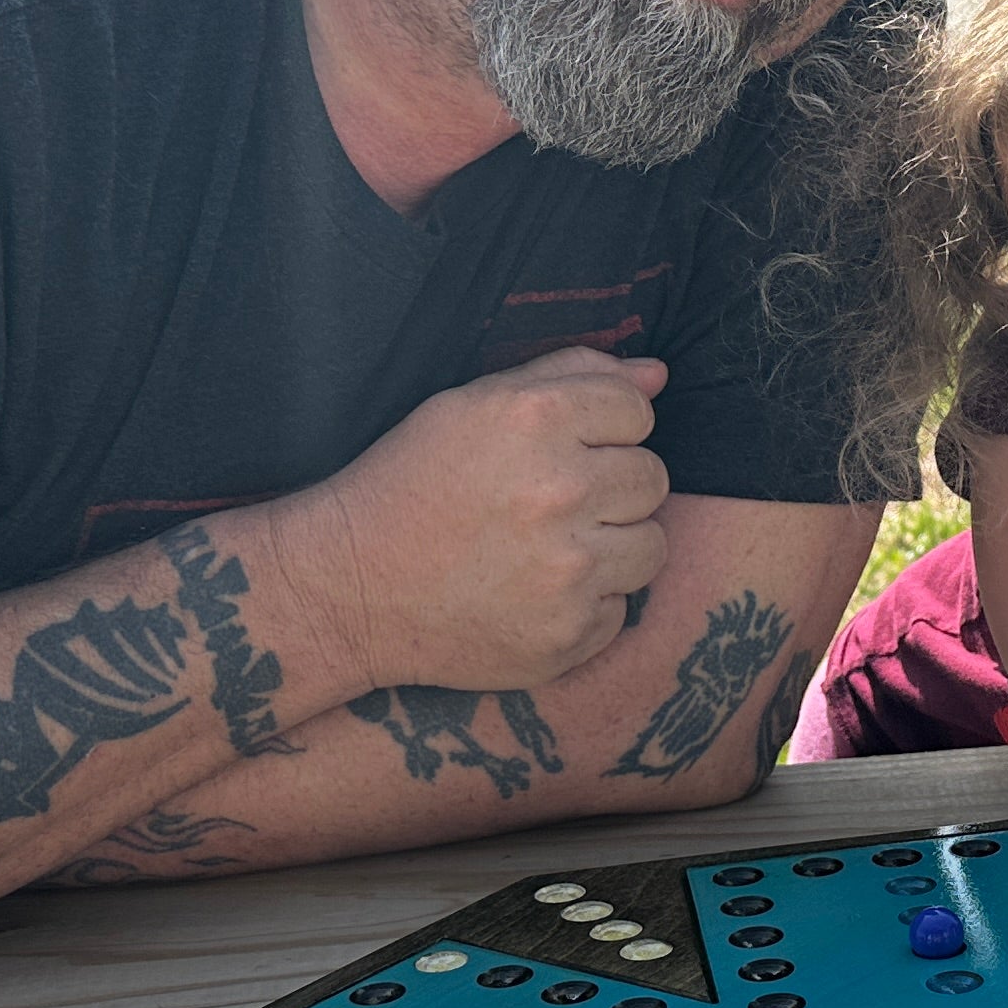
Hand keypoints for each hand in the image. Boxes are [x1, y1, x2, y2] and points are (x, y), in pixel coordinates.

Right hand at [269, 348, 670, 692]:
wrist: (350, 588)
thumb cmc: (411, 485)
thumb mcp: (474, 407)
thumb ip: (569, 376)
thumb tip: (657, 374)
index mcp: (536, 419)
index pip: (637, 411)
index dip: (603, 430)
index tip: (562, 451)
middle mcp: (560, 490)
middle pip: (651, 477)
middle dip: (611, 486)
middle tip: (549, 504)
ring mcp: (570, 569)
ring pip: (651, 545)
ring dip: (612, 546)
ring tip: (548, 550)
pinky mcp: (570, 633)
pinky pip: (620, 608)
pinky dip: (586, 604)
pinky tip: (530, 595)